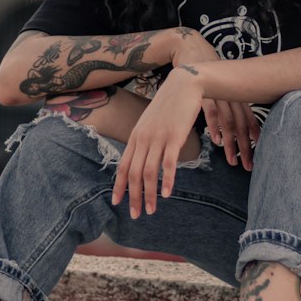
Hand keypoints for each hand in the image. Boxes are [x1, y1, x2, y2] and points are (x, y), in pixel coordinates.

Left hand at [111, 66, 203, 216]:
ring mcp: (158, 138)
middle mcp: (143, 139)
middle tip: (136, 215)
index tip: (117, 203)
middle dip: (133, 197)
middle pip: (133, 173)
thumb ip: (145, 140)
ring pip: (148, 172)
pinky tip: (167, 193)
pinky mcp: (174, 137)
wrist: (183, 85)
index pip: (122, 166)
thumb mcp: (150, 122)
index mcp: (135, 137)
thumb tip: (142, 158)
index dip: (119, 186)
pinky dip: (166, 181)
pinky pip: (168, 163)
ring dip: (149, 194)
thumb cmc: (168, 106)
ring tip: (152, 210)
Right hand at [172, 31, 259, 170]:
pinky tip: (218, 141)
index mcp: (237, 94)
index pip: (250, 119)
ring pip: (228, 122)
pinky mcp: (202, 93)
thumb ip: (229, 105)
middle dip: (246, 147)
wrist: (191, 51)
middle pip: (241, 125)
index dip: (254, 137)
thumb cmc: (207, 73)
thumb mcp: (222, 88)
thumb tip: (233, 127)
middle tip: (249, 166)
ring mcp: (217, 94)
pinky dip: (215, 127)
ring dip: (232, 143)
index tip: (259, 155)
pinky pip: (211, 112)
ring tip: (232, 161)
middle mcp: (231, 95)